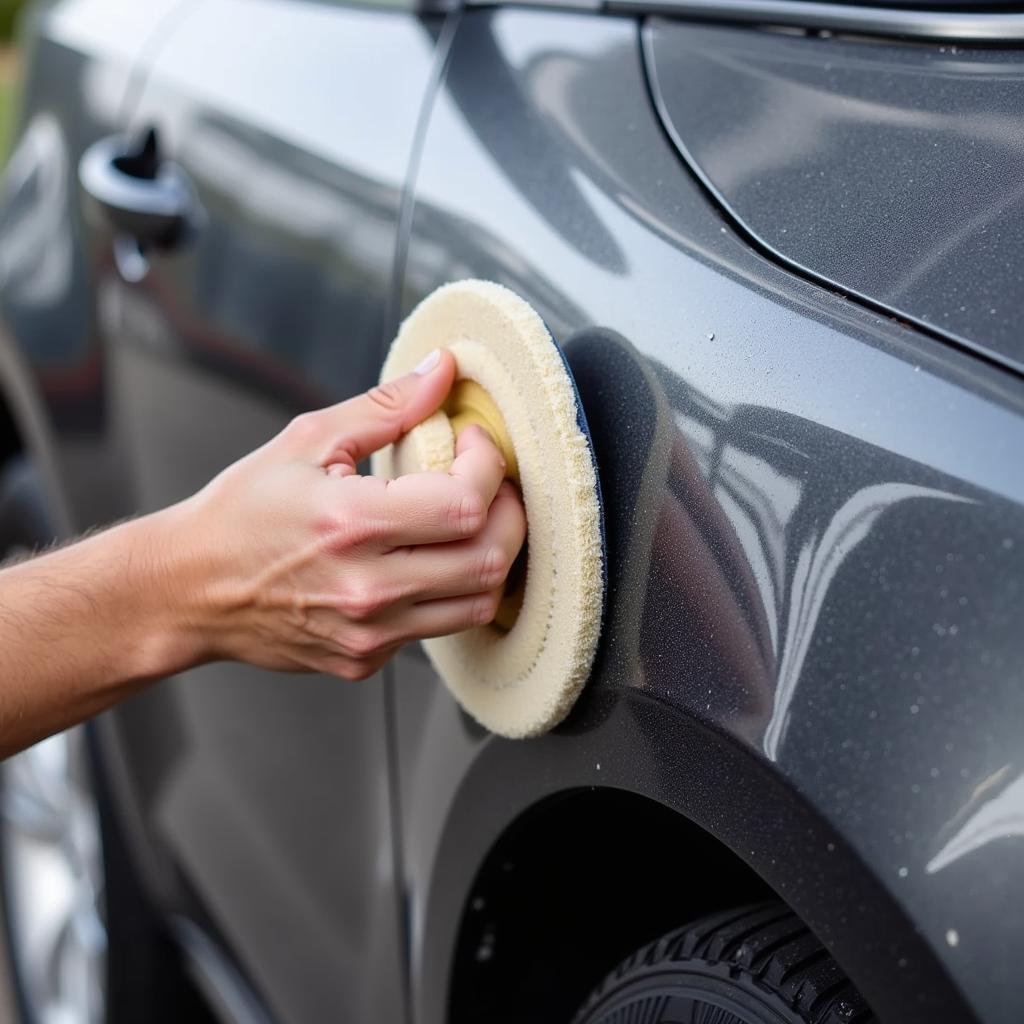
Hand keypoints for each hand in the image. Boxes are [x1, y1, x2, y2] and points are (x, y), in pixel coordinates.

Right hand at [160, 349, 525, 679]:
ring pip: (477, 603)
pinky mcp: (366, 661)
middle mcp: (367, 588)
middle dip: (509, 512)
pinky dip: (450, 590)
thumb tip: (443, 370)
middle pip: (489, 559)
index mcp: (351, 523)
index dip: (489, 466)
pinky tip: (427, 560)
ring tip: (470, 520)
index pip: (465, 503)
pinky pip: (439, 627)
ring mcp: (369, 633)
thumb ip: (385, 406)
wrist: (190, 590)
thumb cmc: (241, 514)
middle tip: (492, 483)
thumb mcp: (307, 441)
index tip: (475, 442)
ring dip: (490, 555)